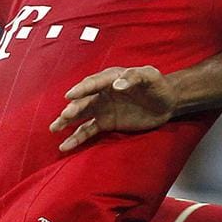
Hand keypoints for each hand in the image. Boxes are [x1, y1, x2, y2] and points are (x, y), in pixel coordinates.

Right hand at [50, 66, 177, 150]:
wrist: (166, 101)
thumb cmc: (157, 85)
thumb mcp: (150, 76)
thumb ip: (135, 77)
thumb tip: (117, 85)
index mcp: (111, 78)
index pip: (93, 83)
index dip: (82, 89)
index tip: (70, 95)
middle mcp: (102, 93)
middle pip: (84, 100)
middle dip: (74, 108)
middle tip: (64, 116)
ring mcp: (102, 109)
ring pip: (81, 116)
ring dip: (67, 122)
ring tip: (54, 128)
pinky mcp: (106, 123)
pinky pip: (88, 130)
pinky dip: (77, 137)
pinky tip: (65, 145)